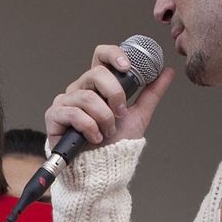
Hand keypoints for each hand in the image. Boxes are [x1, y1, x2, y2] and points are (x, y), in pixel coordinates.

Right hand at [44, 44, 174, 149]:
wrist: (102, 167)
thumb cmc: (115, 142)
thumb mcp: (137, 115)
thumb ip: (151, 92)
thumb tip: (167, 71)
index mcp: (97, 85)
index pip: (101, 56)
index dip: (114, 55)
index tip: (128, 67)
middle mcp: (80, 89)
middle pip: (95, 74)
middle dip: (115, 94)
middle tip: (121, 113)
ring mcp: (65, 101)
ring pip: (87, 97)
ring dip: (104, 118)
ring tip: (107, 131)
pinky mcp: (54, 116)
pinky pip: (74, 113)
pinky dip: (89, 127)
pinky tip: (94, 137)